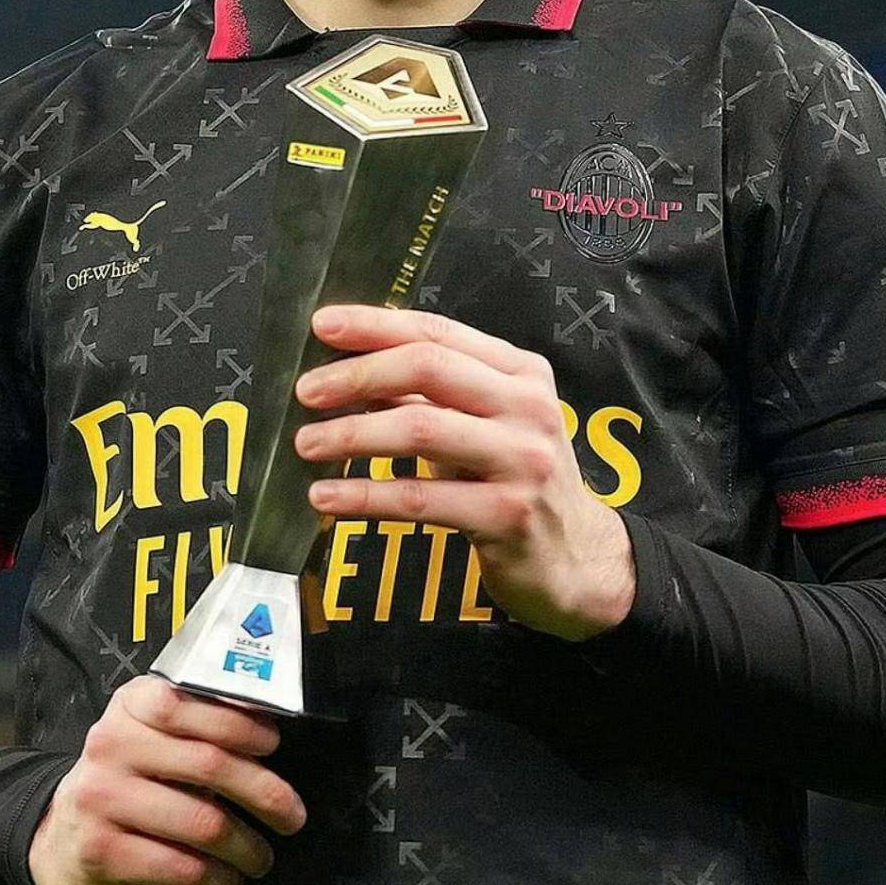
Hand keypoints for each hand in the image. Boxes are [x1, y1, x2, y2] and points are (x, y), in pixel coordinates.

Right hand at [27, 674, 306, 884]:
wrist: (62, 836)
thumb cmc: (128, 778)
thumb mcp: (151, 734)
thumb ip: (196, 722)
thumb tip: (267, 723)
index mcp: (132, 704)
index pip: (190, 702)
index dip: (240, 723)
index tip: (273, 744)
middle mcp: (112, 743)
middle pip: (208, 764)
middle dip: (263, 791)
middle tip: (292, 814)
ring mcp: (103, 797)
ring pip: (201, 821)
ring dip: (246, 845)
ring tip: (262, 857)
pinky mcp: (102, 850)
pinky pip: (178, 866)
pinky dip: (216, 877)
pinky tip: (228, 879)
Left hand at [294, 304, 635, 640]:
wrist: (578, 558)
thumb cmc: (517, 480)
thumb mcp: (486, 424)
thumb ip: (432, 394)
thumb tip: (350, 369)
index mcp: (522, 371)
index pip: (439, 332)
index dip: (376, 326)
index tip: (322, 326)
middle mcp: (528, 405)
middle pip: (428, 367)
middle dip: (357, 374)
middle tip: (306, 391)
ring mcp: (522, 459)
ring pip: (420, 428)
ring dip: (352, 433)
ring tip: (307, 443)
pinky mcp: (507, 515)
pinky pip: (419, 499)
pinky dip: (364, 495)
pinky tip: (327, 498)